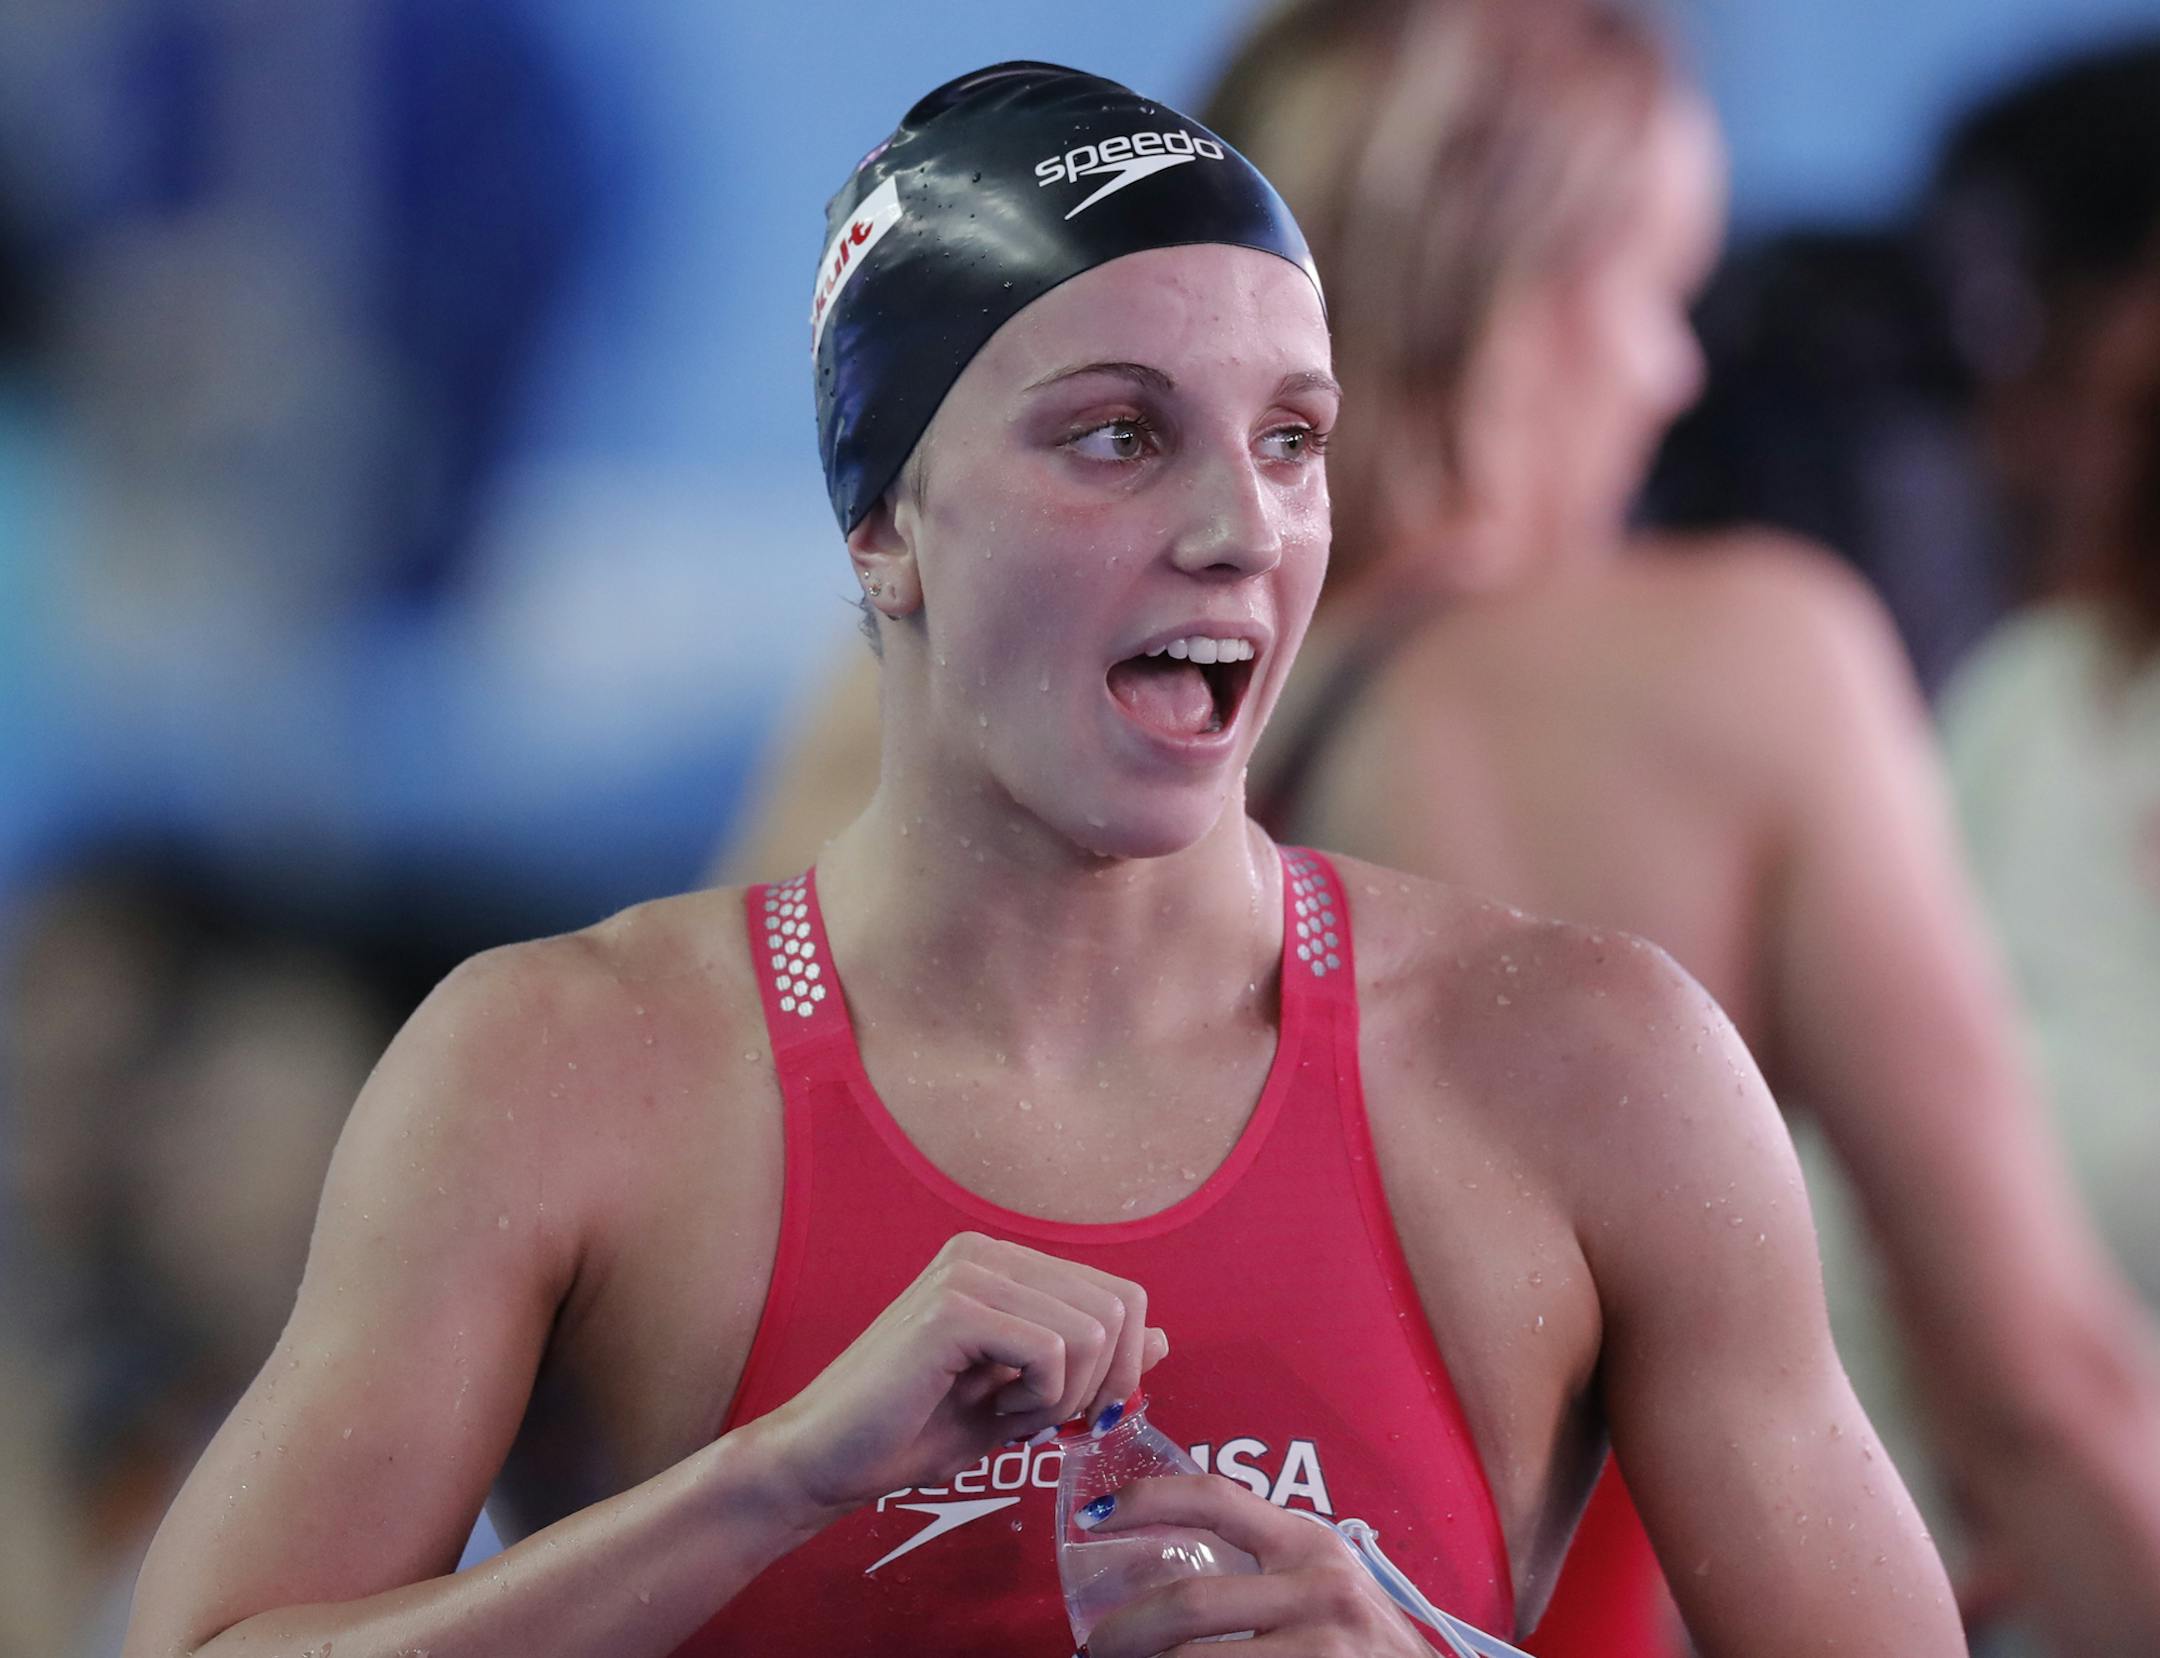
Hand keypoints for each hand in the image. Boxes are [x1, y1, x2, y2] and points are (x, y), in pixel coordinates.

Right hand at [745, 1232, 1167, 1522]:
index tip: (1079, 1413)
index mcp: (1003, 1261)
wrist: (826, 1460)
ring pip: (1092, 1330)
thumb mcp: (1023, 1398)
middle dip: (1101, 1385)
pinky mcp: (953, 1309)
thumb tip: (1163, 1338)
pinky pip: (1052, 1350)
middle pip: (1117, 1308)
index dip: (1123, 1365)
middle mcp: (986, 1250)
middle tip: (1043, 1420)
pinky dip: (1038, 1399)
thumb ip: (1089, 1364)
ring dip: (1064, 1396)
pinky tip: (990, 1410)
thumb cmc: (915, 1430)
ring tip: (1007, 1413)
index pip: (1120, 1294)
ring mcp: (968, 1272)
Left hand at [1081, 1474, 1431, 1656]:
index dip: (1146, 1501)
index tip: (1094, 1518)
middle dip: (1125, 1630)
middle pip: (1189, 1601)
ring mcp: (1321, 1648)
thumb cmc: (1361, 1639)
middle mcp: (1318, 1589)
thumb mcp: (1321, 1582)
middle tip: (1093, 1647)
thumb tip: (1154, 1570)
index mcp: (1308, 1543)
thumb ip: (1261, 1565)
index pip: (1213, 1498)